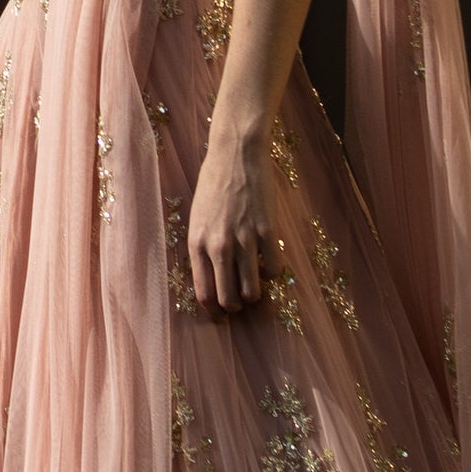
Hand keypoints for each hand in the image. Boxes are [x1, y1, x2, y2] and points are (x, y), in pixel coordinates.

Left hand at [186, 136, 273, 313]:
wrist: (235, 154)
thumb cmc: (214, 183)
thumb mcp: (197, 217)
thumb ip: (203, 247)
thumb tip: (213, 276)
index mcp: (197, 243)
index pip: (203, 294)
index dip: (214, 312)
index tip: (221, 317)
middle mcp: (218, 246)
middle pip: (228, 299)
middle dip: (235, 307)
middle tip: (241, 304)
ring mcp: (243, 240)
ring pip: (252, 290)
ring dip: (255, 294)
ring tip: (256, 287)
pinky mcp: (266, 231)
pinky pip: (274, 269)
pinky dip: (273, 273)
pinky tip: (269, 263)